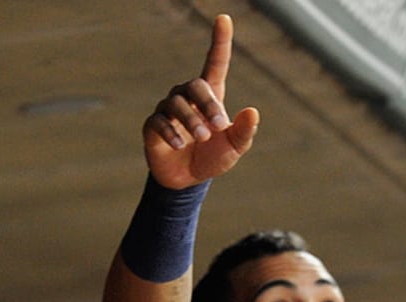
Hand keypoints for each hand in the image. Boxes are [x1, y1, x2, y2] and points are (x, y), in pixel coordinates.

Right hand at [142, 14, 259, 189]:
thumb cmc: (213, 157)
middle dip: (208, 104)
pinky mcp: (152, 126)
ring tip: (201, 138)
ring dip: (190, 120)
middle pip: (195, 85)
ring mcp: (168, 110)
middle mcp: (188, 97)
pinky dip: (171, 131)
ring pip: (176, 103)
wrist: (187, 180)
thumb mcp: (234, 148)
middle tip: (218, 127)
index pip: (215, 62)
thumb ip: (244, 131)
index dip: (220, 41)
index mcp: (211, 96)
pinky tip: (180, 144)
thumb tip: (253, 111)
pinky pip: (158, 121)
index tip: (223, 19)